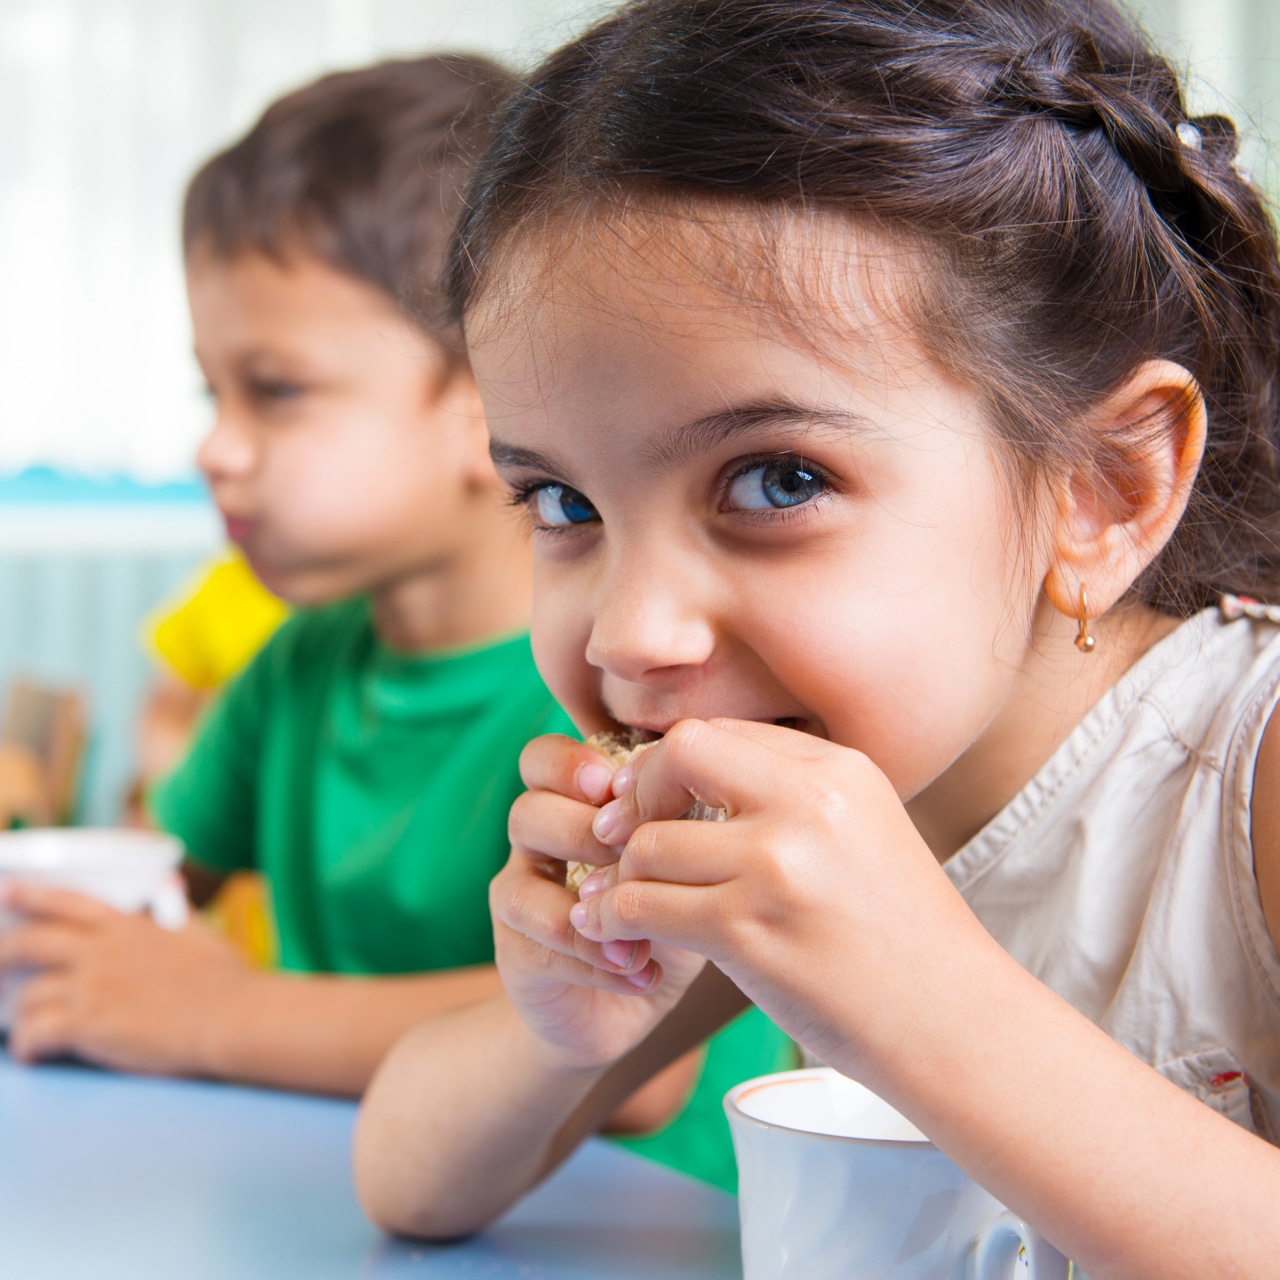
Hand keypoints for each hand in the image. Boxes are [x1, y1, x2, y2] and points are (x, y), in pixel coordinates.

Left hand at [0, 883, 250, 1074]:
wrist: (232, 1015)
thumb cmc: (225, 980)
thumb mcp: (197, 932)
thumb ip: (174, 911)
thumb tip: (170, 890)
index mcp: (127, 924)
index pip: (67, 901)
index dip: (31, 896)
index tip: (7, 895)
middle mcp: (102, 949)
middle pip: (28, 944)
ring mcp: (92, 986)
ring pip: (27, 998)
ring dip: (20, 1016)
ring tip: (24, 1029)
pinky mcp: (88, 1023)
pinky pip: (34, 1035)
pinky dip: (27, 1047)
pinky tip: (33, 1055)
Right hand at [494, 734, 705, 1068]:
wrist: (630, 1005)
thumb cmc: (668, 914)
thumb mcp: (683, 864)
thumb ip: (683, 824)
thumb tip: (714, 793)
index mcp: (570, 806)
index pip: (543, 759)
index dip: (571, 765)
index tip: (619, 787)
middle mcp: (536, 845)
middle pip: (528, 811)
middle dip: (583, 830)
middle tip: (631, 855)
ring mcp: (522, 899)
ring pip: (521, 881)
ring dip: (588, 902)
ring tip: (643, 929)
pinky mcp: (518, 954)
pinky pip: (541, 946)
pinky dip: (597, 959)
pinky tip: (643, 972)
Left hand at [570, 718, 986, 1075]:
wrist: (954, 1024)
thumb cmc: (901, 936)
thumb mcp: (862, 832)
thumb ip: (789, 797)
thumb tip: (688, 774)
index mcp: (838, 770)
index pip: (720, 732)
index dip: (671, 767)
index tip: (654, 805)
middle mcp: (808, 803)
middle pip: (678, 754)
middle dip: (638, 793)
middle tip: (623, 837)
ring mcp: (777, 865)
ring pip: (647, 842)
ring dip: (622, 877)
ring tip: (620, 903)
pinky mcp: (748, 932)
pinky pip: (643, 906)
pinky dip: (616, 921)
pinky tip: (618, 936)